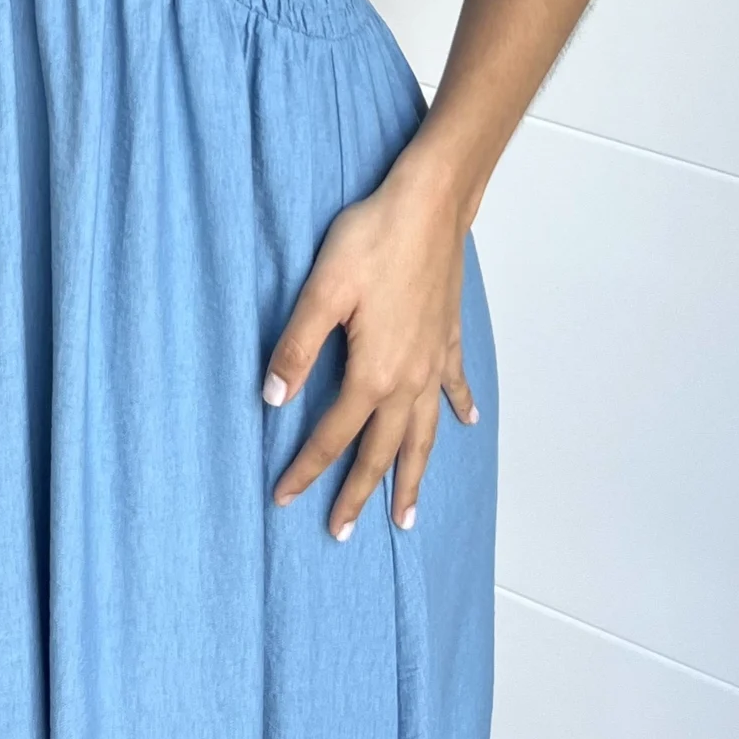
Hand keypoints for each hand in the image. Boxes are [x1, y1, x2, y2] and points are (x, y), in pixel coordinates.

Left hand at [263, 148, 479, 539]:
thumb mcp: (322, 291)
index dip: (306, 469)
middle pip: (382, 451)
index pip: (332, 436)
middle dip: (359, 493)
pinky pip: (453, 386)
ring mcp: (432, 361)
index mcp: (372, 373)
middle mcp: (408, 379)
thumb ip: (297, 347)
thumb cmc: (373, 240)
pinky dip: (458, 408)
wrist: (429, 206)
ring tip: (406, 514)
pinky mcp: (447, 337)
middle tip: (343, 532)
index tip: (284, 498)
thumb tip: (272, 397)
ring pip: (422, 434)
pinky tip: (466, 424)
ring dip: (413, 475)